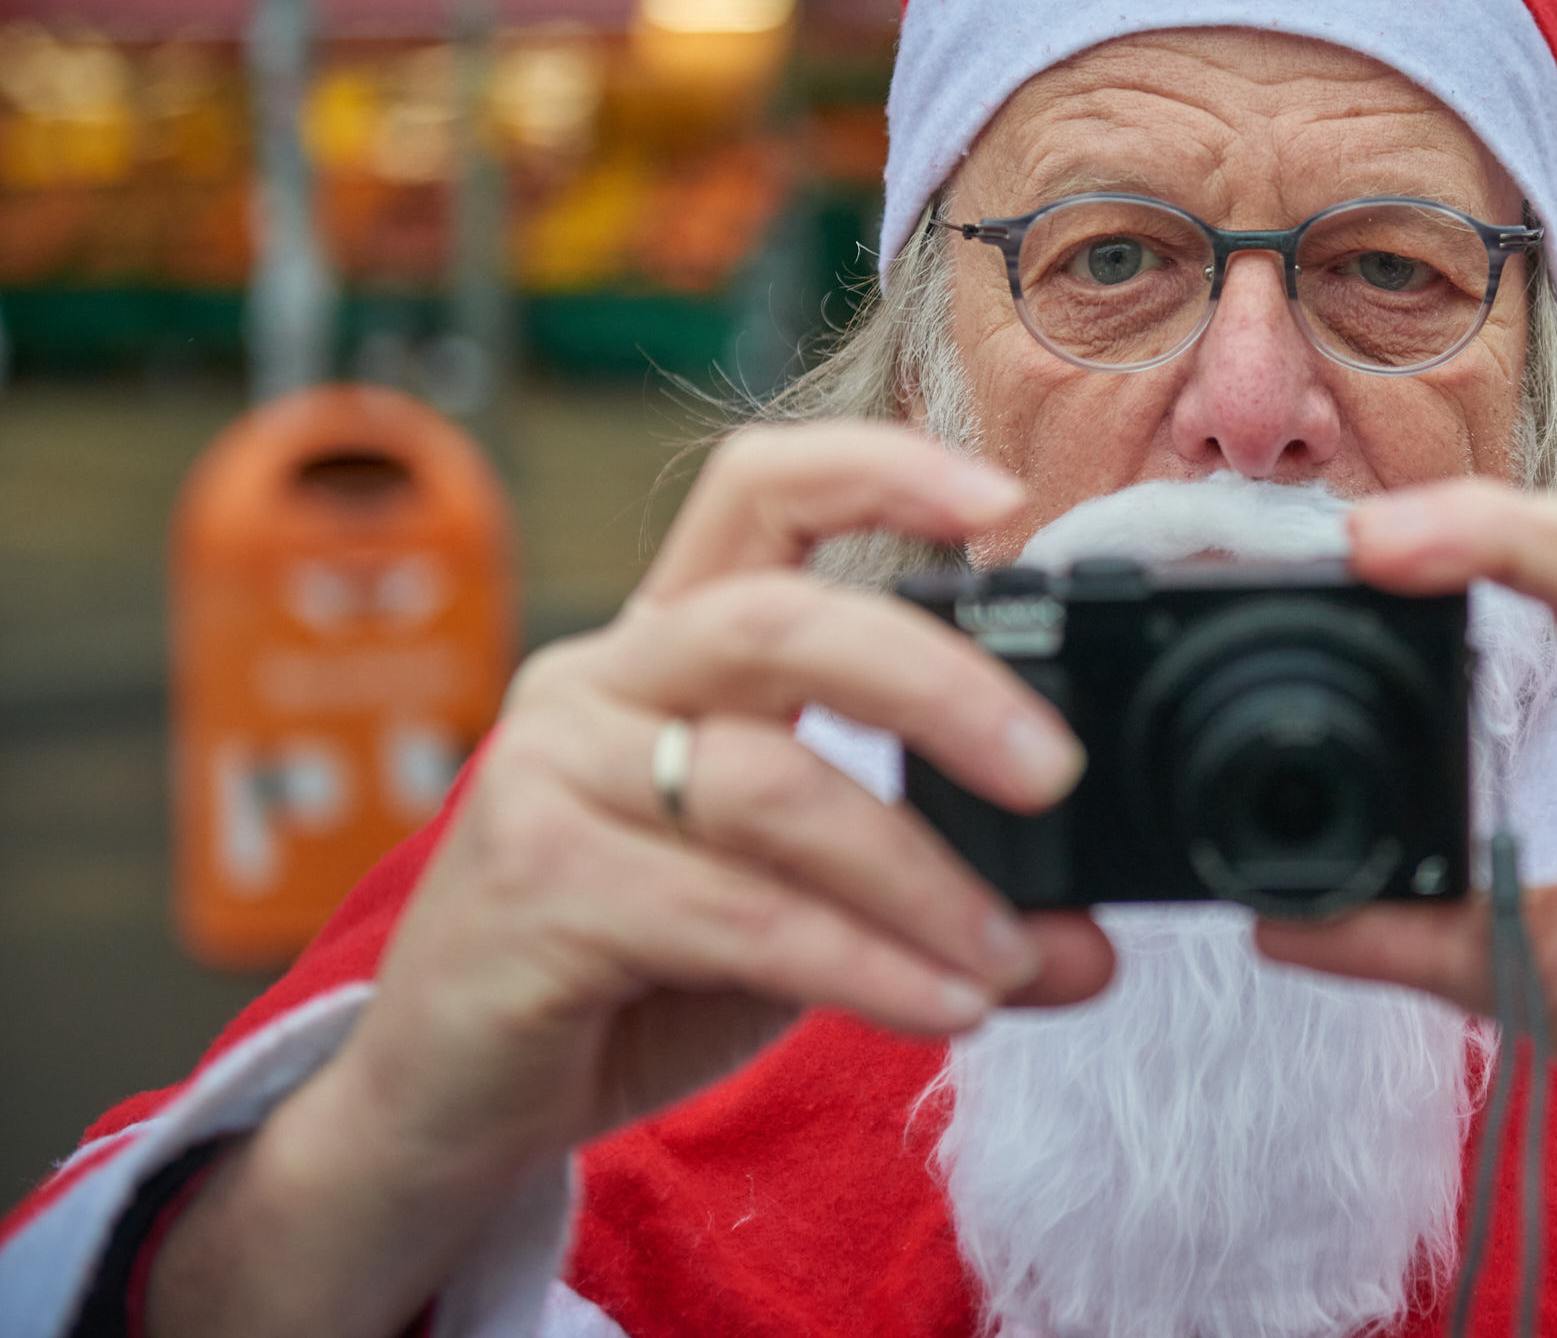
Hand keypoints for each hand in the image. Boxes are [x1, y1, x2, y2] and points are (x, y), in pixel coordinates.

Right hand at [149, 423, 1114, 1337]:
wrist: (448, 1108)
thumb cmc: (630, 974)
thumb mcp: (792, 902)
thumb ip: (923, 889)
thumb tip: (1088, 939)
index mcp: (666, 645)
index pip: (761, 490)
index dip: (880, 469)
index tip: (1006, 502)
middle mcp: (598, 681)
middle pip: (783, 622)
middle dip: (941, 687)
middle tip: (1056, 773)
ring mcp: (551, 778)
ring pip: (772, 787)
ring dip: (922, 880)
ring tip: (1013, 957)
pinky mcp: (534, 889)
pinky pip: (737, 914)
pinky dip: (865, 965)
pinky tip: (948, 1008)